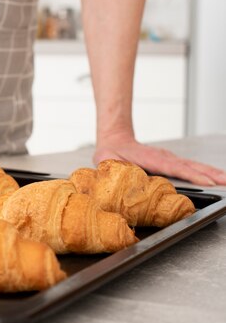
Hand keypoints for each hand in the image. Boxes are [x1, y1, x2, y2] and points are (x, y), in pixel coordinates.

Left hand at [94, 133, 225, 185]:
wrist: (115, 140)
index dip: (190, 175)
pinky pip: (192, 168)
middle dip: (210, 175)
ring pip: (194, 166)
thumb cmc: (111, 153)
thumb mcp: (107, 162)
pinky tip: (217, 178)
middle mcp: (164, 158)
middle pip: (191, 166)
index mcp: (151, 159)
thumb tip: (121, 181)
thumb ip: (114, 171)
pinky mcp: (172, 162)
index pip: (174, 168)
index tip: (204, 182)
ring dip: (212, 173)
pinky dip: (206, 173)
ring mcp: (170, 159)